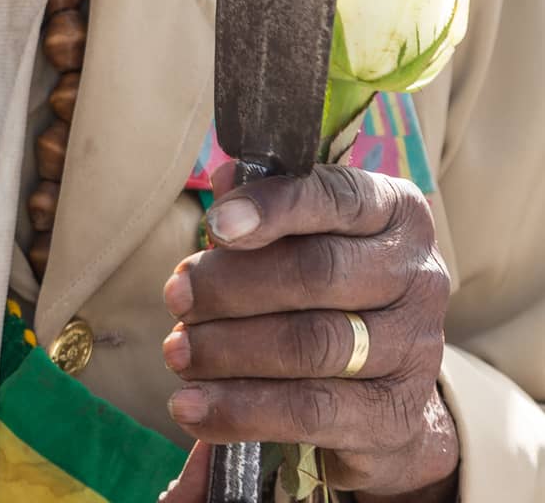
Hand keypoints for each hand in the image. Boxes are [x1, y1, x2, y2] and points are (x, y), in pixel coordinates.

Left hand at [159, 163, 458, 501]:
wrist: (388, 387)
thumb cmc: (332, 288)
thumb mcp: (310, 236)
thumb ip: (270, 208)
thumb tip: (224, 178)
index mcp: (397, 213)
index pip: (337, 198)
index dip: (274, 206)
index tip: (215, 224)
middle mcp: (419, 276)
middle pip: (318, 273)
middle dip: (233, 285)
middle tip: (176, 296)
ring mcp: (414, 350)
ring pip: (311, 345)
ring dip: (229, 348)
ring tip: (177, 351)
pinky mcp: (395, 415)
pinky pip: (311, 412)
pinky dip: (243, 409)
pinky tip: (194, 407)